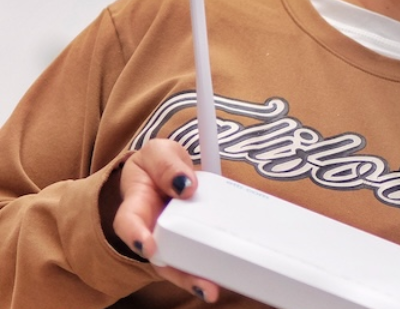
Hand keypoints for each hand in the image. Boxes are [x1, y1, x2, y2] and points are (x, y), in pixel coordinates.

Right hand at [103, 139, 219, 302]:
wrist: (166, 172)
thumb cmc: (158, 165)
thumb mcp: (158, 153)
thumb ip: (168, 164)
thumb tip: (187, 185)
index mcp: (136, 205)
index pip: (128, 223)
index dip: (136, 236)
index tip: (149, 247)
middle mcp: (152, 230)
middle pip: (160, 257)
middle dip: (178, 272)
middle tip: (199, 283)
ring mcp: (172, 240)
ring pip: (179, 265)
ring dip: (195, 278)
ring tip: (212, 289)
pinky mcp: (192, 242)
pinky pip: (198, 258)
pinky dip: (210, 268)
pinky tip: (226, 276)